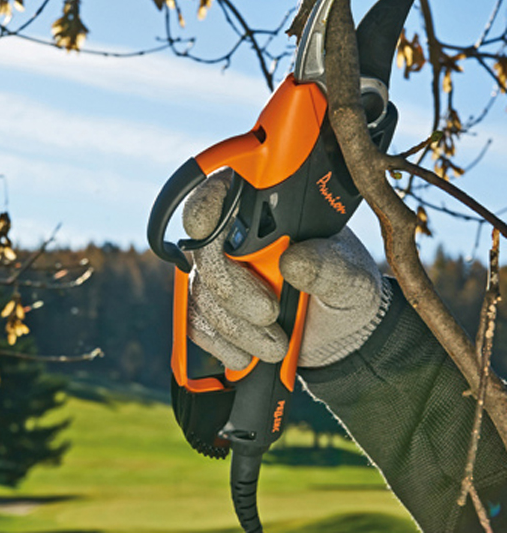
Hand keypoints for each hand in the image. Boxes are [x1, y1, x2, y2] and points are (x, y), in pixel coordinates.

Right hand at [182, 170, 389, 369]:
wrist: (338, 336)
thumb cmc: (344, 293)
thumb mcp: (351, 279)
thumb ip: (328, 266)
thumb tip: (293, 260)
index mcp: (269, 214)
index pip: (221, 194)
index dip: (206, 207)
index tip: (211, 232)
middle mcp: (236, 240)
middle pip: (204, 253)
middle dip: (233, 290)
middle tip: (270, 313)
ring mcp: (219, 273)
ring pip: (200, 293)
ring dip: (235, 326)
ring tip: (276, 345)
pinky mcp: (212, 307)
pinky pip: (197, 322)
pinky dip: (222, 343)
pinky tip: (249, 353)